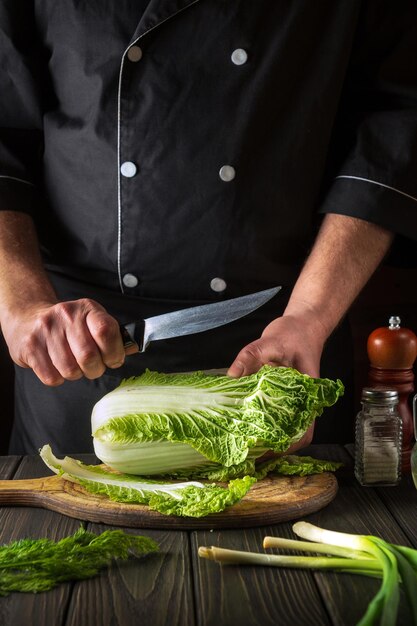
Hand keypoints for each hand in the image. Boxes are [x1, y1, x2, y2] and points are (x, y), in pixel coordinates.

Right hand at [2, 298, 124, 385]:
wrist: (28, 319)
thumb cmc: (68, 326)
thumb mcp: (91, 321)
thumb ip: (111, 335)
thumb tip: (131, 349)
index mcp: (87, 308)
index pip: (106, 330)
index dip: (114, 352)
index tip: (113, 360)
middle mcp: (66, 315)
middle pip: (88, 356)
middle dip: (95, 370)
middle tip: (93, 367)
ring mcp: (46, 330)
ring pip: (70, 370)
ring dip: (76, 374)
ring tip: (73, 364)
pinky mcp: (30, 346)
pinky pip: (52, 377)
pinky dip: (58, 378)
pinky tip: (56, 365)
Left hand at [227, 313, 327, 452]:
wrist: (302, 325)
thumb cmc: (293, 334)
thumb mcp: (270, 341)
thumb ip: (250, 356)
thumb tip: (231, 375)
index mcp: (306, 397)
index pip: (303, 432)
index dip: (287, 447)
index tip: (265, 452)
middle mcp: (300, 403)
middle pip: (291, 437)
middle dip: (271, 449)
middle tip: (246, 454)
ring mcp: (290, 401)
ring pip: (282, 428)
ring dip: (265, 439)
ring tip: (242, 446)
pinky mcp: (278, 396)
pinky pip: (270, 413)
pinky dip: (257, 421)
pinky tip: (239, 423)